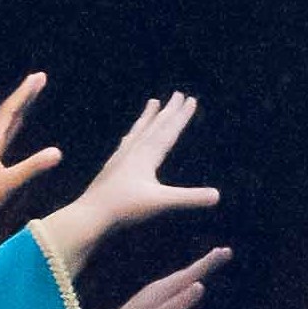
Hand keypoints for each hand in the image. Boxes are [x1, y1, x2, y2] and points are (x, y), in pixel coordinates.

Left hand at [0, 72, 63, 277]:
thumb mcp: (7, 185)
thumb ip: (32, 168)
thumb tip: (57, 153)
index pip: (10, 111)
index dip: (26, 93)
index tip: (39, 76)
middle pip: (8, 115)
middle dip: (24, 97)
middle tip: (38, 79)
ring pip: (6, 127)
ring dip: (19, 112)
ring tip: (28, 99)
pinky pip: (4, 142)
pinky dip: (13, 131)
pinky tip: (14, 132)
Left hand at [37, 91, 219, 278]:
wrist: (90, 215)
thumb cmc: (125, 208)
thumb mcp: (161, 202)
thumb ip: (189, 198)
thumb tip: (217, 196)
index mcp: (147, 155)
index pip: (169, 130)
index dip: (182, 116)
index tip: (191, 99)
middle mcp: (134, 151)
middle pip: (155, 126)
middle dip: (168, 111)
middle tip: (178, 94)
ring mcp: (120, 158)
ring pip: (138, 132)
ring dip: (148, 117)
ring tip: (152, 102)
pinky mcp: (110, 168)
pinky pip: (124, 145)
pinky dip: (131, 136)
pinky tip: (129, 136)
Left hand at [87, 246, 230, 308]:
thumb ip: (179, 303)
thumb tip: (200, 285)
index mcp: (164, 289)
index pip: (192, 273)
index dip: (209, 263)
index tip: (226, 251)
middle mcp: (159, 287)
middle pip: (188, 273)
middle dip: (206, 263)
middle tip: (224, 253)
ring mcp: (152, 294)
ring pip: (180, 279)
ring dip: (196, 271)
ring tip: (209, 264)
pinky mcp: (148, 302)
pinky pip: (173, 287)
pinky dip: (184, 281)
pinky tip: (184, 284)